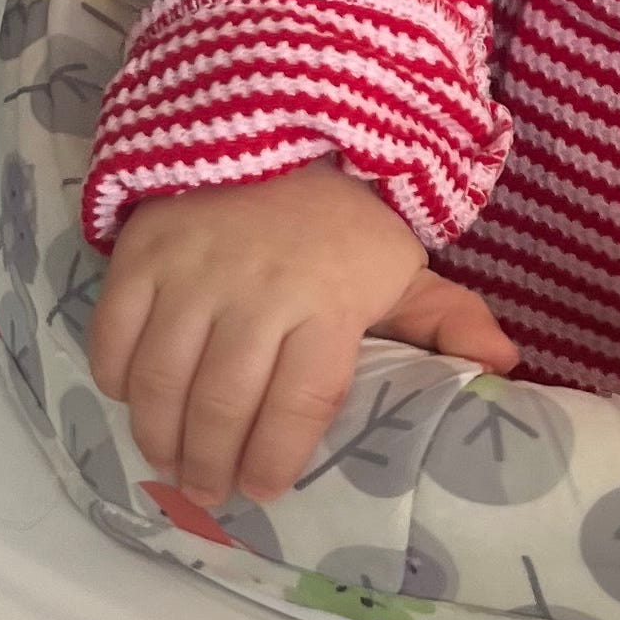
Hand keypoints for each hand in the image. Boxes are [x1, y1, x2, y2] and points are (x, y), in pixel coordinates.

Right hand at [87, 169, 517, 506]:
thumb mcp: (403, 267)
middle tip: (209, 492)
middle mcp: (258, 291)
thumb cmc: (344, 222)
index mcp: (330, 302)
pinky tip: (136, 401)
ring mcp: (193, 272)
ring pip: (162, 380)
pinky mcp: (142, 254)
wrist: (279, 127)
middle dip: (211, 464)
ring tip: (171, 461)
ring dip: (160, 436)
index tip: (266, 490)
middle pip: (223, 403)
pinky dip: (117, 379)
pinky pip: (113, 335)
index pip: (300, 402)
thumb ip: (449, 320)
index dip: (277, 457)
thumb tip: (506, 368)